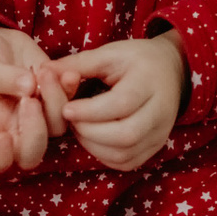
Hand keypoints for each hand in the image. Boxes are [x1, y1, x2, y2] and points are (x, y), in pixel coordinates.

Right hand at [0, 28, 79, 173]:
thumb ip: (0, 77)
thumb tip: (29, 85)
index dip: (1, 157)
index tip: (3, 135)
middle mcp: (13, 131)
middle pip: (32, 154)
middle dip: (36, 131)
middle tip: (29, 99)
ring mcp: (37, 118)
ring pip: (57, 127)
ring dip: (54, 100)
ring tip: (42, 71)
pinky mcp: (55, 99)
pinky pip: (72, 104)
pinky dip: (70, 89)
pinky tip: (66, 72)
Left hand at [54, 31, 187, 170]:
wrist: (171, 71)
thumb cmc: (135, 60)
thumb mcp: (109, 53)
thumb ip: (78, 64)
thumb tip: (44, 72)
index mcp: (149, 82)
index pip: (121, 104)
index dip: (90, 111)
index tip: (66, 109)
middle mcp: (160, 111)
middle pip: (125, 134)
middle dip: (90, 132)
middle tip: (71, 120)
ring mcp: (160, 133)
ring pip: (126, 153)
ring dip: (94, 146)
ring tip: (80, 129)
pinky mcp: (155, 147)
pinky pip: (127, 162)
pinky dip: (104, 156)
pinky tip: (93, 139)